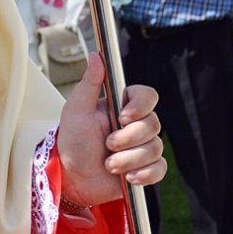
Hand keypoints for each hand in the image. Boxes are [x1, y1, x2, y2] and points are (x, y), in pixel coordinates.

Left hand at [56, 54, 165, 207]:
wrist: (73, 178)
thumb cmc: (73, 141)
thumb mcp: (76, 110)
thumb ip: (89, 84)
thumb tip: (96, 56)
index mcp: (123, 106)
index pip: (148, 96)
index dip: (140, 106)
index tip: (123, 117)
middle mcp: (136, 124)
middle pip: (154, 124)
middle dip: (128, 139)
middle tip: (107, 145)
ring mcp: (142, 146)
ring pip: (155, 148)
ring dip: (129, 159)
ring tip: (109, 165)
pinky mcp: (146, 168)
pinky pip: (159, 169)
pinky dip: (144, 174)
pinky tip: (128, 177)